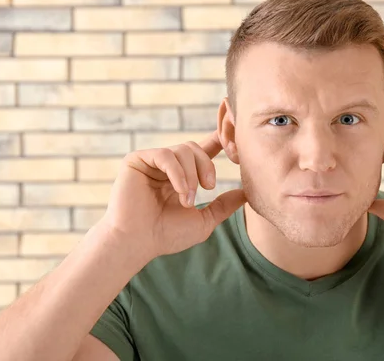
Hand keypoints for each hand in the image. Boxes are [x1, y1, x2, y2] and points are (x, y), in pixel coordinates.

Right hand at [97, 131, 246, 262]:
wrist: (138, 243)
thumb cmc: (166, 235)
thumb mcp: (204, 220)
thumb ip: (223, 205)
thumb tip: (246, 193)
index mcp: (181, 176)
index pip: (202, 151)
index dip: (218, 141)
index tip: (233, 143)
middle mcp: (166, 166)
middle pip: (195, 147)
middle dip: (207, 166)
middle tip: (209, 188)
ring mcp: (151, 161)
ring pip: (183, 150)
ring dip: (191, 175)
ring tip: (187, 200)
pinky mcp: (136, 160)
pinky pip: (166, 155)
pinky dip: (178, 173)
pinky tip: (179, 192)